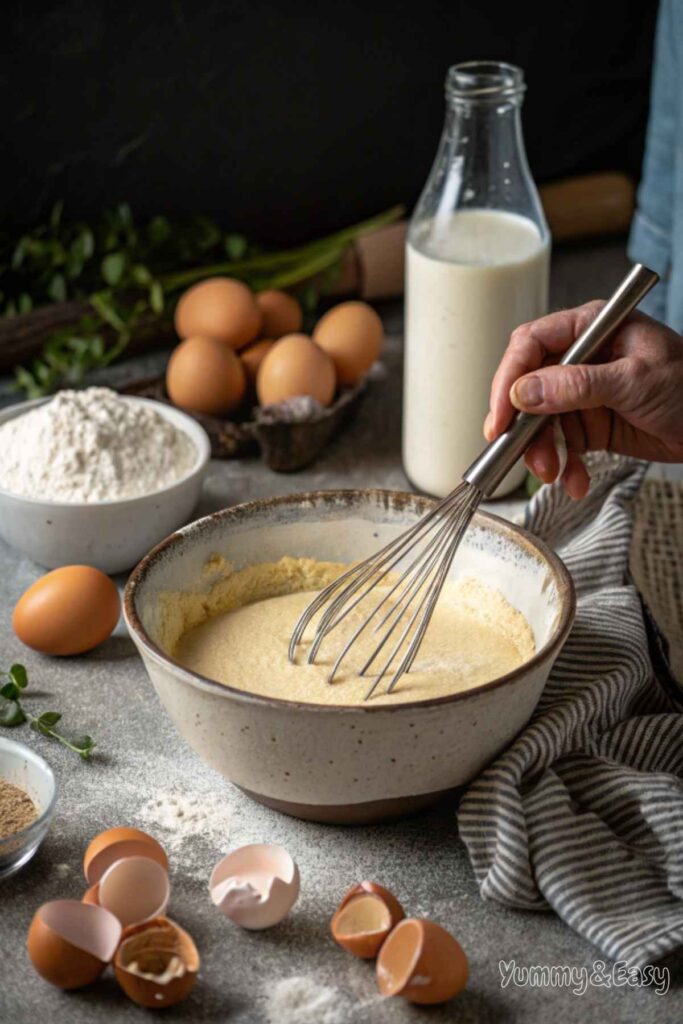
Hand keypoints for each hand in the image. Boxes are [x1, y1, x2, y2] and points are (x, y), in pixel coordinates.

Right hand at [484, 302, 682, 498]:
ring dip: (542, 451)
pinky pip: (561, 445)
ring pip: (539, 422)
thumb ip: (577, 385)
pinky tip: (574, 480)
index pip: (531, 345)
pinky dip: (564, 465)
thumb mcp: (635, 380)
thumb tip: (524, 392)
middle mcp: (579, 358)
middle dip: (523, 425)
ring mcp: (582, 392)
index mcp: (590, 328)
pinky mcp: (588, 423)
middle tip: (520, 453)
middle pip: (527, 387)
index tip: (501, 416)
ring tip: (555, 473)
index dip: (509, 379)